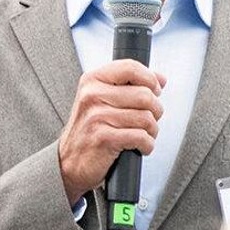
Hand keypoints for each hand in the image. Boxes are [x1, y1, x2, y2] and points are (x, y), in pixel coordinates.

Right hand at [57, 59, 166, 203]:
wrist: (69, 162)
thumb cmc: (89, 130)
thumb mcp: (102, 100)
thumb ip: (130, 85)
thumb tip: (160, 79)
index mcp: (92, 81)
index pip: (130, 67)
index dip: (150, 79)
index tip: (155, 90)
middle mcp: (93, 96)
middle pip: (145, 95)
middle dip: (155, 111)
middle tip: (148, 119)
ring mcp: (97, 117)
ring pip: (146, 118)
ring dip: (152, 130)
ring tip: (143, 134)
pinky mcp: (104, 138)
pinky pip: (141, 137)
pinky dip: (147, 145)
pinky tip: (139, 147)